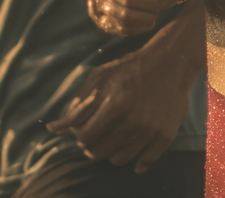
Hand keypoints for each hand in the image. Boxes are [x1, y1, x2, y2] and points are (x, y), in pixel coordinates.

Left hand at [46, 45, 192, 172]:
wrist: (171, 62)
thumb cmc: (130, 67)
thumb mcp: (100, 77)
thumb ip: (78, 104)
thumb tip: (53, 129)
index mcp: (114, 105)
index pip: (85, 137)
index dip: (80, 135)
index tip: (84, 129)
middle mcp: (132, 121)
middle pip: (99, 152)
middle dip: (93, 146)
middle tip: (97, 135)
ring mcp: (150, 131)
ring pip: (119, 160)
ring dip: (112, 152)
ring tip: (115, 136)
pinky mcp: (165, 137)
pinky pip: (144, 163)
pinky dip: (137, 161)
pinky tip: (133, 148)